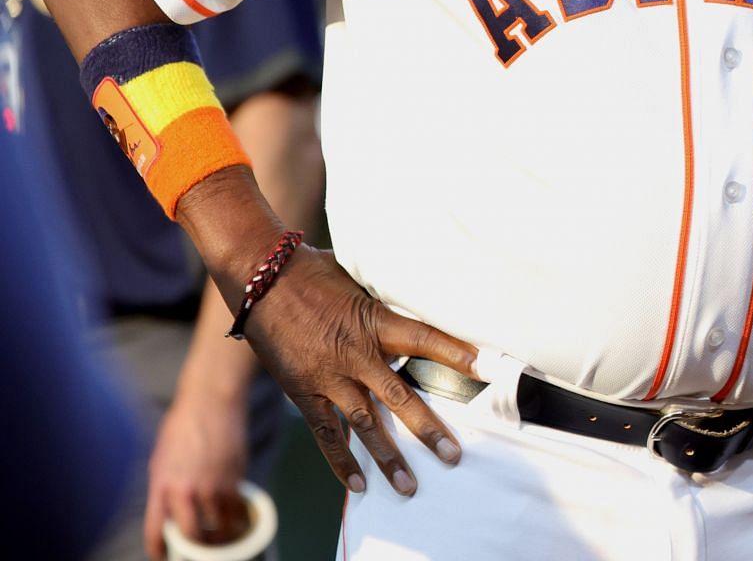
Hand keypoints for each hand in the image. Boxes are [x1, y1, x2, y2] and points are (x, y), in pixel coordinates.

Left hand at [142, 389, 248, 559]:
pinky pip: (236, 509)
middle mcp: (185, 489)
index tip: (162, 557)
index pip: (156, 531)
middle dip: (195, 548)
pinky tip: (236, 520)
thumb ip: (166, 488)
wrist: (210, 401)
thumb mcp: (162, 459)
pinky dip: (237, 519)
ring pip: (218, 526)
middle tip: (197, 549)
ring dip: (220, 535)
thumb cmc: (182, 426)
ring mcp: (212, 484)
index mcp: (161, 485)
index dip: (159, 551)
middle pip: (192, 535)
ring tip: (220, 537)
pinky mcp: (235, 477)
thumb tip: (173, 511)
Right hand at [237, 244, 476, 497]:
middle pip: (399, 398)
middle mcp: (355, 355)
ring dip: (388, 456)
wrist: (261, 279)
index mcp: (375, 321)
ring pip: (365, 424)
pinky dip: (341, 459)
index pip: (425, 338)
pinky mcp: (303, 391)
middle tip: (453, 456)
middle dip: (428, 429)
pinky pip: (326, 432)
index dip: (456, 353)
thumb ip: (387, 299)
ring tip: (409, 485)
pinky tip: (358, 483)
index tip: (485, 369)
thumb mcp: (360, 277)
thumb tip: (422, 294)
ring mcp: (328, 377)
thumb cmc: (315, 271)